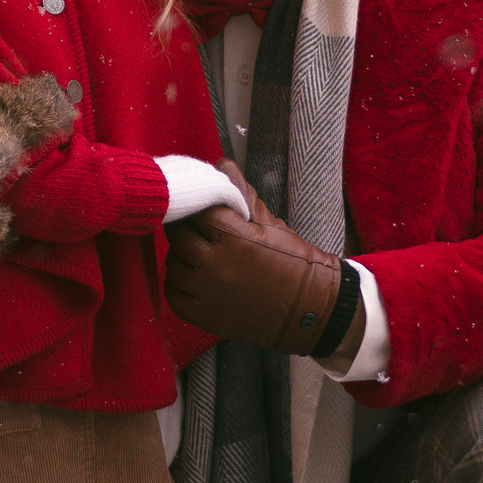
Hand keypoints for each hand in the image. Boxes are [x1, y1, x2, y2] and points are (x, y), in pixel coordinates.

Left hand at [164, 180, 349, 356]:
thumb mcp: (270, 222)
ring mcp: (208, 293)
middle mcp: (216, 265)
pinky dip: (176, 284)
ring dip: (180, 256)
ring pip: (173, 265)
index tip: (200, 207)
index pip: (196, 211)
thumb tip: (221, 165)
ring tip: (195, 252)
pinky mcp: (206, 317)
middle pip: (178, 236)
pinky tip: (189, 276)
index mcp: (234, 237)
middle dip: (184, 227)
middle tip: (194, 227)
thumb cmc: (293, 261)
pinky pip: (173, 295)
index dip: (196, 206)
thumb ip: (241, 193)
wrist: (309, 308)